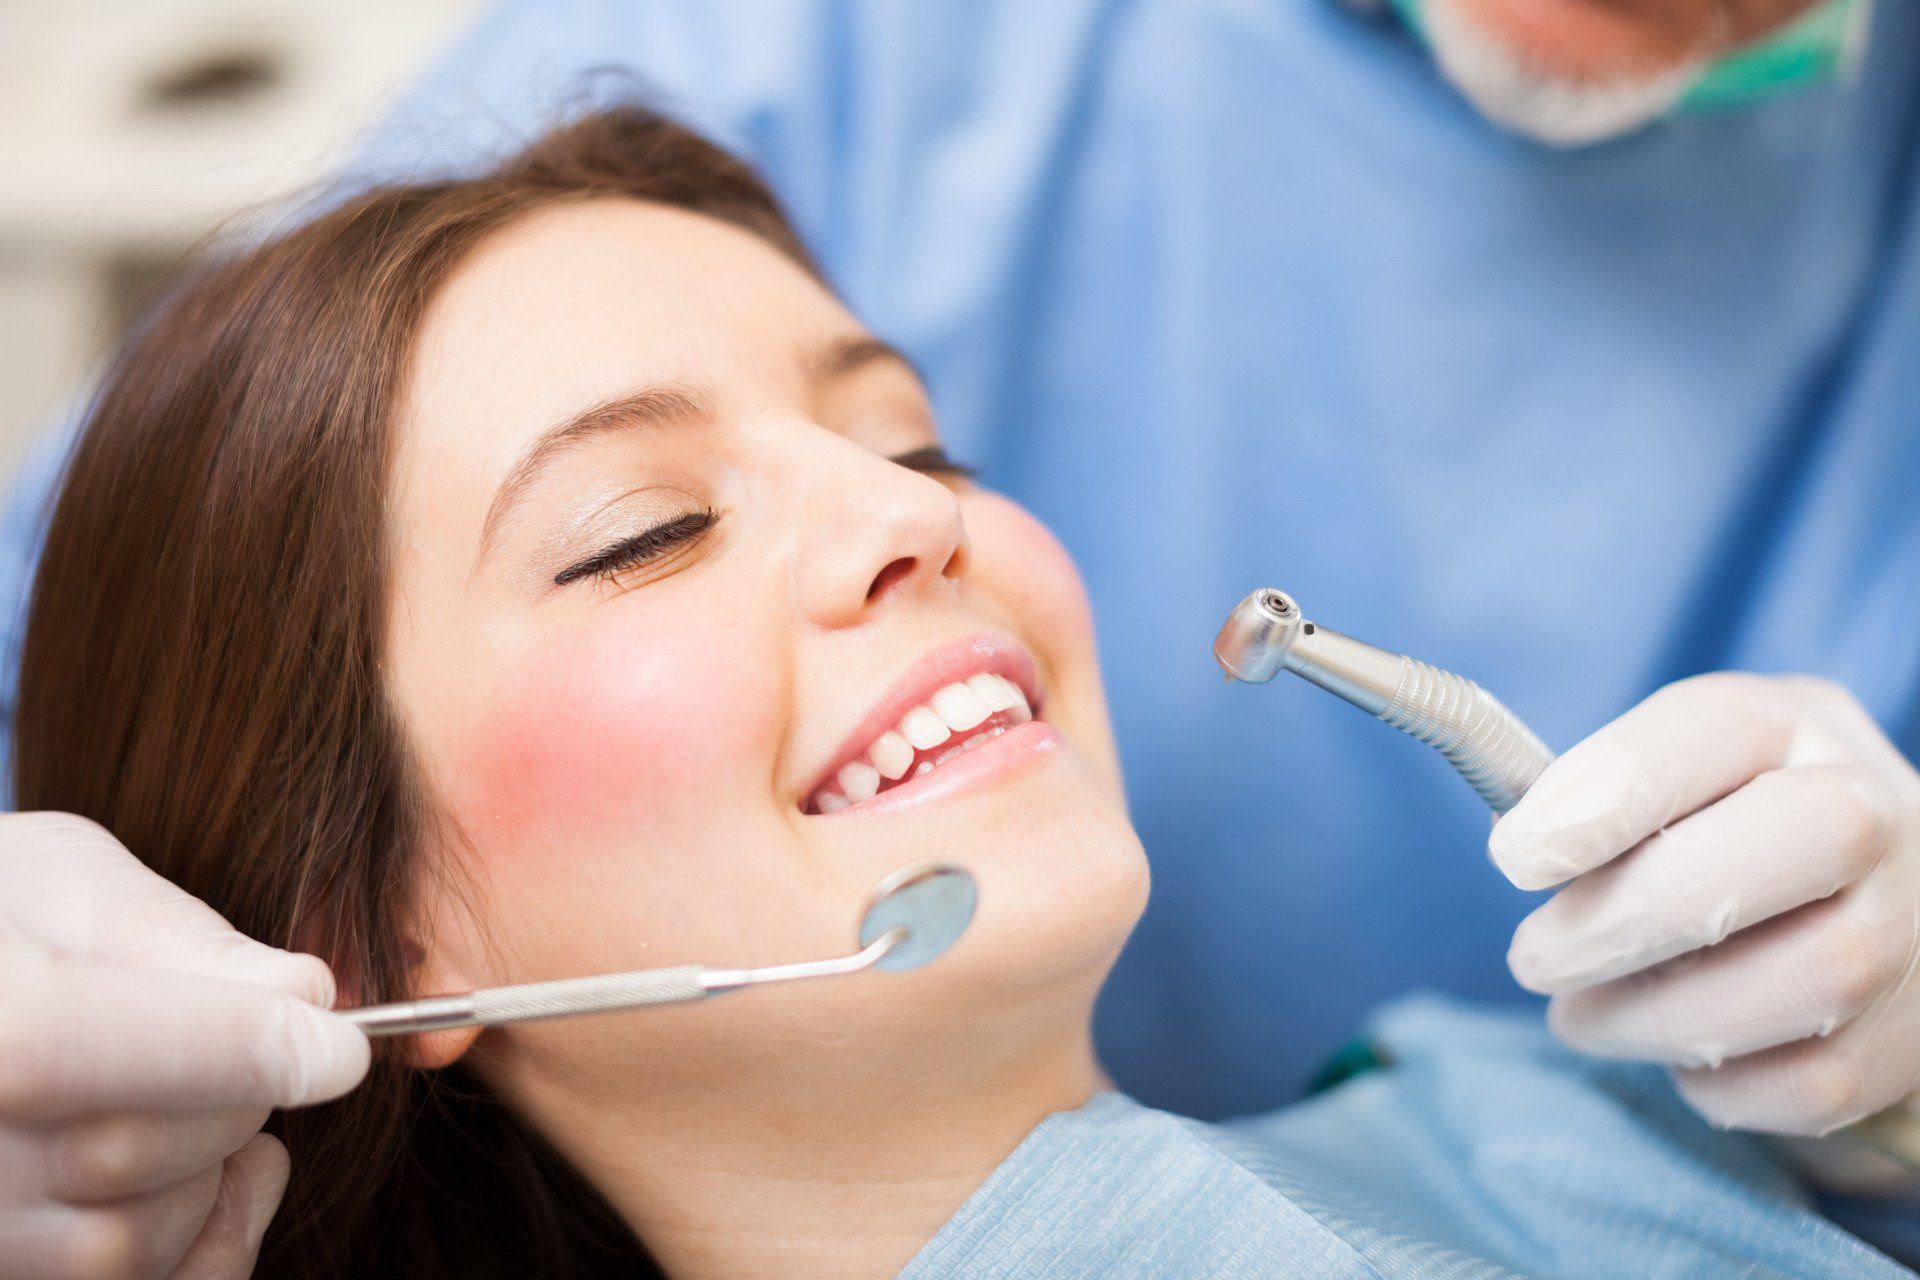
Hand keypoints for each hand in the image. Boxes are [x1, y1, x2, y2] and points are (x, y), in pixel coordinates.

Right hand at [0, 812, 369, 1278]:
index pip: (100, 1052)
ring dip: (211, 1174)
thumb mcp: (72, 881)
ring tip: (212, 1100)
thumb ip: (182, 940)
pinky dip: (205, 1245)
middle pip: (129, 1152)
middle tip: (259, 1045)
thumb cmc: (2, 910)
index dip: (245, 1050)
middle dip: (236, 1096)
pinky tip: (220, 1178)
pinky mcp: (3, 1268)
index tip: (342, 1045)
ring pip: (129, 1242)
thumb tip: (308, 996)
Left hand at [1490, 673, 1919, 1137]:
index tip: (1515, 857)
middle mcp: (1882, 811)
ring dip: (1655, 1016)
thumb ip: (1596, 799)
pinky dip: (1720, 1084)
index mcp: (1796, 726)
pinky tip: (1676, 1057)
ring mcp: (1916, 924)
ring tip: (1580, 1015)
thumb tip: (1521, 847)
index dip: (1609, 790)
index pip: (1719, 725)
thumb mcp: (1673, 781)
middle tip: (1533, 959)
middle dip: (1628, 920)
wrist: (1871, 916)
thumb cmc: (1729, 837)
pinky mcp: (1916, 1039)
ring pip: (1807, 979)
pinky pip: (1815, 1082)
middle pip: (1789, 843)